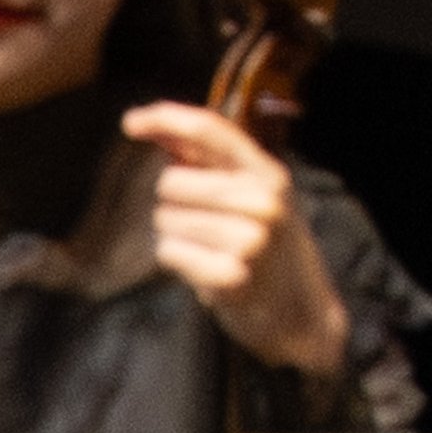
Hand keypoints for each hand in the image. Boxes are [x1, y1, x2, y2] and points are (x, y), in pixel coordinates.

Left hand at [117, 102, 350, 389]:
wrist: (301, 314)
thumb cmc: (268, 252)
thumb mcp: (254, 198)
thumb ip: (212, 165)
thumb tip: (162, 132)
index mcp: (268, 172)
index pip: (210, 130)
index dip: (165, 118)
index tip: (130, 122)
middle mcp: (262, 198)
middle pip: (172, 182)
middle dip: (173, 205)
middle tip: (204, 228)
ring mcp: (250, 238)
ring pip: (166, 220)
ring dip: (176, 237)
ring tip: (211, 251)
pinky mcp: (232, 276)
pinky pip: (169, 253)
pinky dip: (177, 263)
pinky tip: (206, 271)